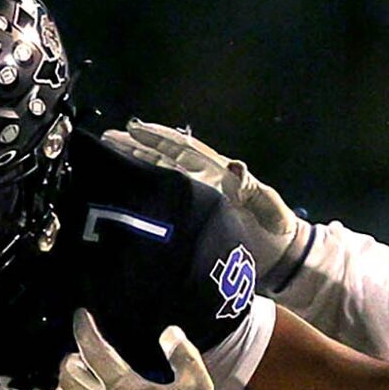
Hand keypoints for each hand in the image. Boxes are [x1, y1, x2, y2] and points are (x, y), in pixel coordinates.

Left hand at [54, 310, 224, 389]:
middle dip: (70, 360)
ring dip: (65, 387)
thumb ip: (182, 355)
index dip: (84, 330)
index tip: (81, 317)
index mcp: (125, 387)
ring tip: (76, 383)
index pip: (94, 350)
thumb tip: (169, 332)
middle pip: (69, 375)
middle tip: (79, 356)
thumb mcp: (196, 385)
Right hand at [100, 120, 310, 287]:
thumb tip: (234, 167)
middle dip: (136, 148)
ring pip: (159, 178)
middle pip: (163, 160)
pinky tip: (126, 197)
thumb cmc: (276, 232)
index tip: (134, 128)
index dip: (158, 138)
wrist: (281, 262)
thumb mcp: (268, 208)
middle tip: (107, 139)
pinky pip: (164, 204)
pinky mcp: (193, 222)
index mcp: (217, 175)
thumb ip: (252, 190)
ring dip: (135, 167)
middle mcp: (203, 184)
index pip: (182, 150)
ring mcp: (197, 202)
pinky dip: (145, 196)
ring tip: (108, 156)